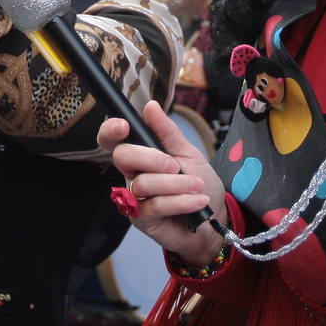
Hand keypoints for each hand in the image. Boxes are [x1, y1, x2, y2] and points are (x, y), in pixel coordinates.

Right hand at [98, 101, 227, 266]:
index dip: (110, 131)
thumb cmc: (199, 184)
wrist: (214, 220)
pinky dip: (180, 201)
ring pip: (142, 183)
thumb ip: (168, 132)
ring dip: (175, 184)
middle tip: (175, 167)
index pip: (114, 141)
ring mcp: (135, 198)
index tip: (123, 126)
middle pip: (123, 157)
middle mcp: (133, 175)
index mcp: (141, 155)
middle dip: (151, 157)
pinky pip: (155, 205)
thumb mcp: (189, 154)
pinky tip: (198, 201)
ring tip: (197, 186)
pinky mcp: (142, 219)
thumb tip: (150, 106)